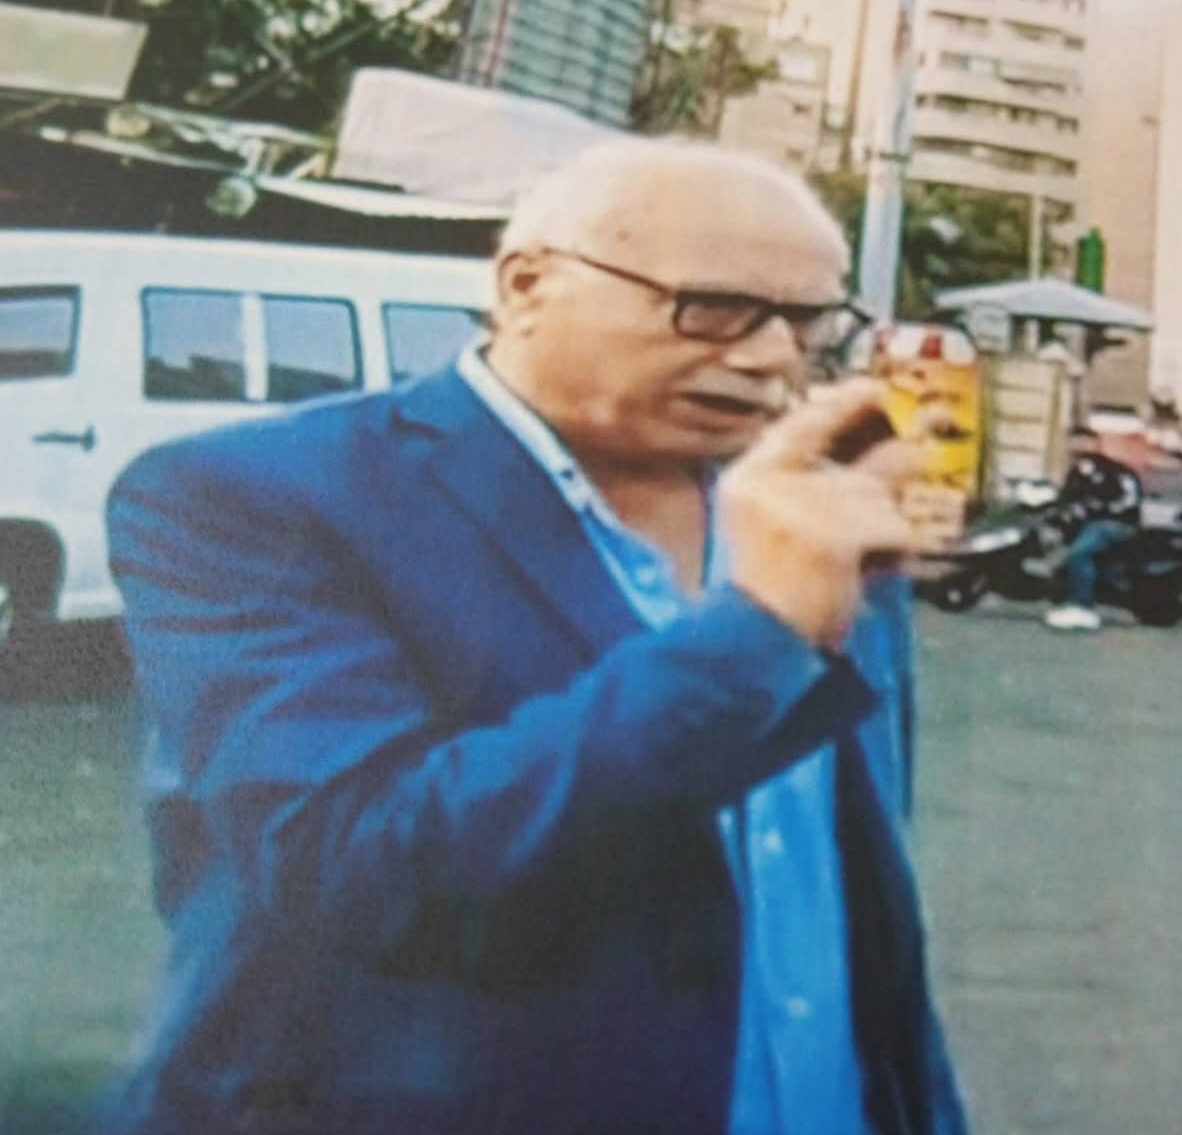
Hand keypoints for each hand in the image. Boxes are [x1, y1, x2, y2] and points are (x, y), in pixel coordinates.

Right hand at [719, 379, 923, 649]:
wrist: (753, 643)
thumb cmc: (764, 596)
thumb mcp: (763, 526)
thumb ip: (801, 484)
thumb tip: (864, 453)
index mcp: (748, 479)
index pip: (802, 423)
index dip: (843, 404)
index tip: (872, 388)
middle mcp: (773, 483)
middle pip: (857, 467)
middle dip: (883, 483)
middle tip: (904, 465)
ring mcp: (805, 506)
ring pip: (880, 500)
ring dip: (881, 535)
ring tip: (853, 569)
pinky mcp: (836, 535)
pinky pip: (894, 532)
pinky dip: (892, 558)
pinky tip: (864, 577)